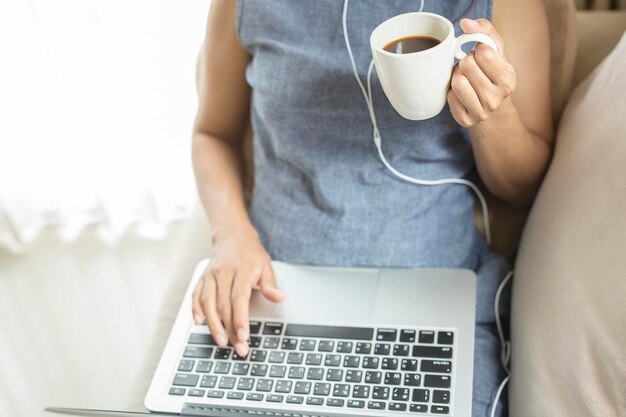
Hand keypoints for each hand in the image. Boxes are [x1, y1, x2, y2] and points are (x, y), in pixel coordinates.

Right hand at [191, 229, 284, 356]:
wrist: (233, 237)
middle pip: (223, 305)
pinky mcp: (202, 278)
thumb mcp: (266, 266)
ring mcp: (210, 275)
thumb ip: (270, 284)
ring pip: (208, 302)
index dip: (240, 318)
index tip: (244, 335)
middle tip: (237, 346)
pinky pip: (196, 295)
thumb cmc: (251, 255)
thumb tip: (279, 297)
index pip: (239, 298)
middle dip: (229, 328)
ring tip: (221, 341)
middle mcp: (223, 272)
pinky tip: (199, 323)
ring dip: (213, 324)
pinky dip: (196, 310)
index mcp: (241, 270)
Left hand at [447, 18, 516, 126]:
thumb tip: (466, 23)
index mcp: (508, 79)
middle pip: (467, 65)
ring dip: (457, 76)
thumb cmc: (491, 72)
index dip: (477, 50)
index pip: (483, 53)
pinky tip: (461, 93)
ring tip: (465, 78)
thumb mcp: (495, 49)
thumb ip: (484, 30)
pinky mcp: (465, 120)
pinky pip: (449, 97)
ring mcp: (481, 112)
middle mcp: (497, 98)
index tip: (481, 56)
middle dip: (465, 62)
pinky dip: (451, 92)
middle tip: (470, 68)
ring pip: (457, 82)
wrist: (491, 105)